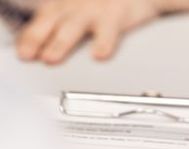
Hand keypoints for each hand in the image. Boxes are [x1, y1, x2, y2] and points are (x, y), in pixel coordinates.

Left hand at [16, 0, 188, 63]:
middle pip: (52, 21)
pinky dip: (104, 43)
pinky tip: (99, 55)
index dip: (30, 36)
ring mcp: (97, 9)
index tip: (24, 53)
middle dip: (38, 38)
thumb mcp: (80, 5)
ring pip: (74, 27)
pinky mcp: (117, 15)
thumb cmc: (108, 2)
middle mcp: (78, 5)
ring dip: (60, 43)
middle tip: (29, 55)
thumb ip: (63, 20)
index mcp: (66, 3)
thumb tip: (43, 44)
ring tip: (51, 58)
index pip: (42, 18)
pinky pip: (109, 31)